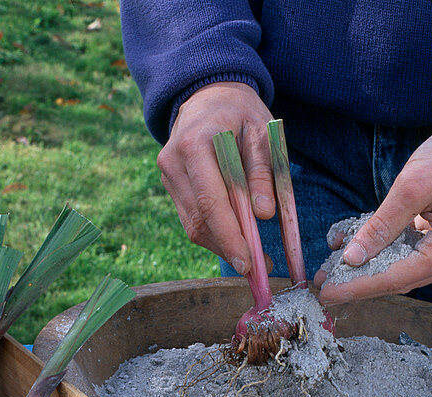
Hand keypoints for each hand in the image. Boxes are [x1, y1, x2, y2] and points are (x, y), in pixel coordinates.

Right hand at [157, 82, 274, 274]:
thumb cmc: (241, 112)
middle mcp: (173, 162)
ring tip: (252, 256)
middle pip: (199, 220)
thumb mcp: (263, 132)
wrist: (208, 95)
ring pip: (193, 225)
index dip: (230, 237)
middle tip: (257, 268)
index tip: (249, 262)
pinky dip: (215, 233)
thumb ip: (263, 170)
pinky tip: (236, 239)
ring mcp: (168, 175)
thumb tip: (263, 213)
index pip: (211, 202)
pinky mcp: (171, 185)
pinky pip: (192, 219)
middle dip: (228, 248)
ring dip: (222, 245)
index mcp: (195, 144)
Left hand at [313, 116, 431, 303]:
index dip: (358, 286)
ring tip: (334, 264)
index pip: (396, 278)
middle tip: (322, 282)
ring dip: (370, 267)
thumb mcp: (414, 184)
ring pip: (404, 269)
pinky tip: (358, 245)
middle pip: (400, 279)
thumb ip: (382, 224)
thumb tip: (352, 257)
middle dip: (360, 280)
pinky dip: (385, 251)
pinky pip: (412, 255)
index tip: (326, 293)